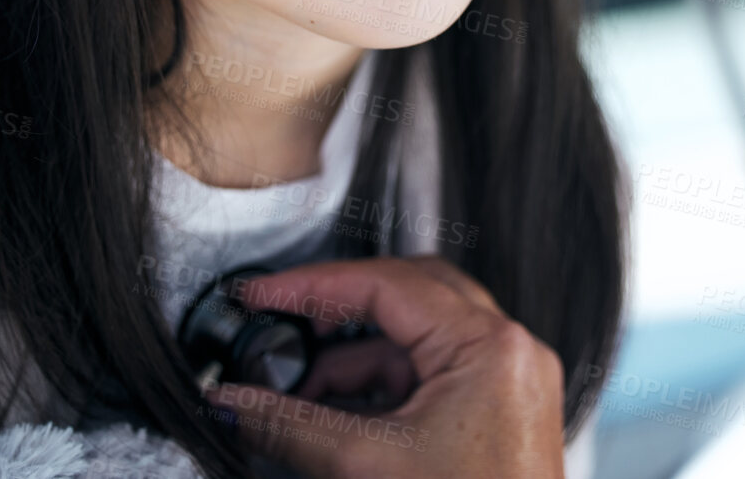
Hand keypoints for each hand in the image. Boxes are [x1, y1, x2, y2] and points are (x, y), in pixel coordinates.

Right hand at [203, 255, 565, 478]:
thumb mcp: (368, 466)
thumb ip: (291, 425)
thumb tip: (238, 401)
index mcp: (489, 346)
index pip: (385, 283)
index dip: (312, 286)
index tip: (263, 295)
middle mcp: (507, 353)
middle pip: (405, 294)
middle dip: (336, 312)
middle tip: (282, 320)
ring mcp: (506, 381)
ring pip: (414, 338)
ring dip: (352, 359)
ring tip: (298, 395)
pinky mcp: (496, 412)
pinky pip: (428, 375)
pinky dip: (379, 388)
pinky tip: (335, 417)